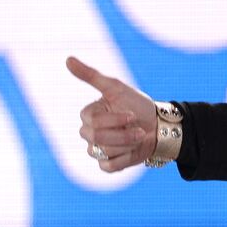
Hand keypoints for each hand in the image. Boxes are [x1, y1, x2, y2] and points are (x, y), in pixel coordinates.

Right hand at [67, 56, 156, 171]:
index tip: (132, 114)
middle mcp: (89, 133)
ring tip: (138, 137)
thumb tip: (68, 59)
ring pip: (104, 153)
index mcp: (88, 115)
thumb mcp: (116, 87)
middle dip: (123, 134)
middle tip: (139, 128)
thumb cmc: (137, 105)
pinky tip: (133, 151)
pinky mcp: (107, 165)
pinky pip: (109, 167)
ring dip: (128, 145)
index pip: (94, 122)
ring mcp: (96, 150)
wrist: (159, 126)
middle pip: (97, 138)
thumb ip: (91, 76)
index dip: (116, 119)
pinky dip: (125, 159)